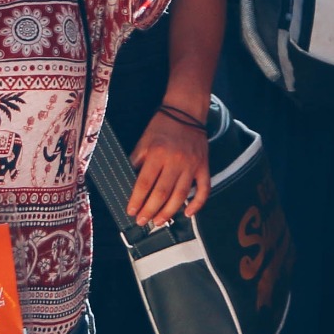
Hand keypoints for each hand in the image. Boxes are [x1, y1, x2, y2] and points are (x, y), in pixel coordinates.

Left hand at [126, 108, 213, 226]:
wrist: (186, 111)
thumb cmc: (162, 126)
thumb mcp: (144, 141)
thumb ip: (137, 161)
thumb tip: (129, 184)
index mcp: (158, 153)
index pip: (145, 183)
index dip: (137, 200)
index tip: (131, 211)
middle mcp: (176, 161)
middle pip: (162, 193)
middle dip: (150, 211)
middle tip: (142, 221)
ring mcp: (192, 165)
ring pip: (180, 195)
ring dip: (169, 212)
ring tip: (158, 221)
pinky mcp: (204, 166)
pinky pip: (204, 189)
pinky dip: (198, 204)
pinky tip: (188, 214)